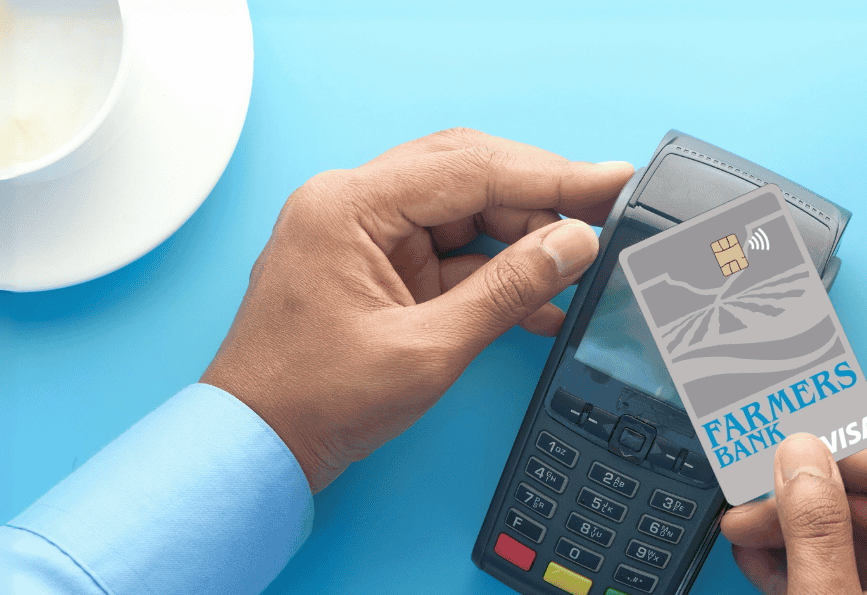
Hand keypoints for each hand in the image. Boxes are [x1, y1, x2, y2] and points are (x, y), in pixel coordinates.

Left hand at [201, 128, 633, 491]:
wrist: (257, 446)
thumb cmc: (311, 401)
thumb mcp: (428, 349)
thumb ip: (508, 290)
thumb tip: (572, 246)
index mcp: (348, 205)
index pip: (471, 167)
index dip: (552, 175)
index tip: (610, 181)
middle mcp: (351, 204)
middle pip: (470, 176)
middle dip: (542, 199)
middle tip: (605, 215)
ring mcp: (363, 233)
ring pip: (465, 211)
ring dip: (522, 240)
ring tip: (575, 270)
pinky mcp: (376, 265)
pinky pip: (450, 251)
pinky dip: (495, 272)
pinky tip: (540, 298)